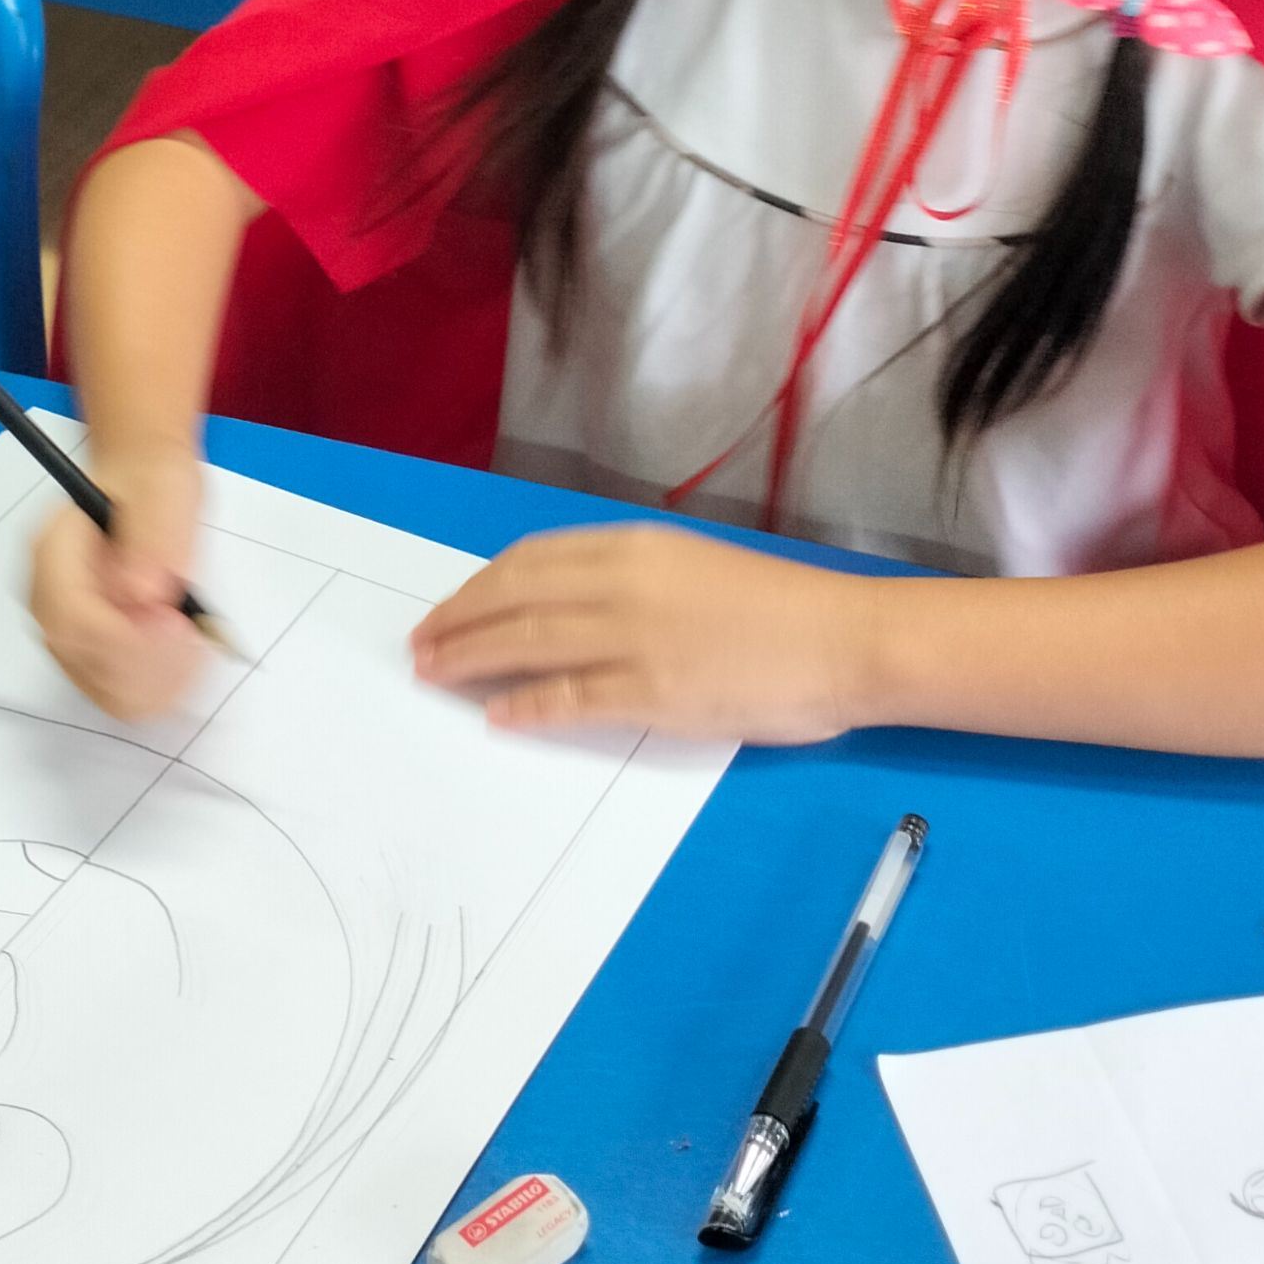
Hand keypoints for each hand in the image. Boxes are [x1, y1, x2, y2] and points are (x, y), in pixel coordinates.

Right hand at [28, 440, 206, 720]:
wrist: (145, 481)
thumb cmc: (152, 481)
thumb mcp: (164, 489)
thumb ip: (154, 539)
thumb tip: (145, 597)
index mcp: (53, 547)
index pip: (72, 618)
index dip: (126, 636)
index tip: (177, 622)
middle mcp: (48, 597)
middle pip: (85, 664)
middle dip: (148, 665)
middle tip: (195, 636)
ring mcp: (67, 630)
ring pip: (104, 691)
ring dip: (158, 682)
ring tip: (196, 643)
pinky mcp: (92, 652)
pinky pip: (120, 692)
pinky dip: (159, 686)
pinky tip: (187, 657)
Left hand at [409, 524, 872, 743]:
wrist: (844, 639)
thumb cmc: (777, 606)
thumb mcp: (691, 567)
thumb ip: (629, 580)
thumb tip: (565, 604)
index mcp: (635, 547)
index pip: (531, 561)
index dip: (479, 587)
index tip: (449, 608)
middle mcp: (625, 583)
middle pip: (515, 598)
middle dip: (458, 622)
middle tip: (420, 647)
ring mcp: (637, 638)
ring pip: (529, 644)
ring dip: (472, 660)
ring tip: (436, 676)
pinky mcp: (655, 693)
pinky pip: (571, 699)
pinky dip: (525, 706)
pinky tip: (497, 715)